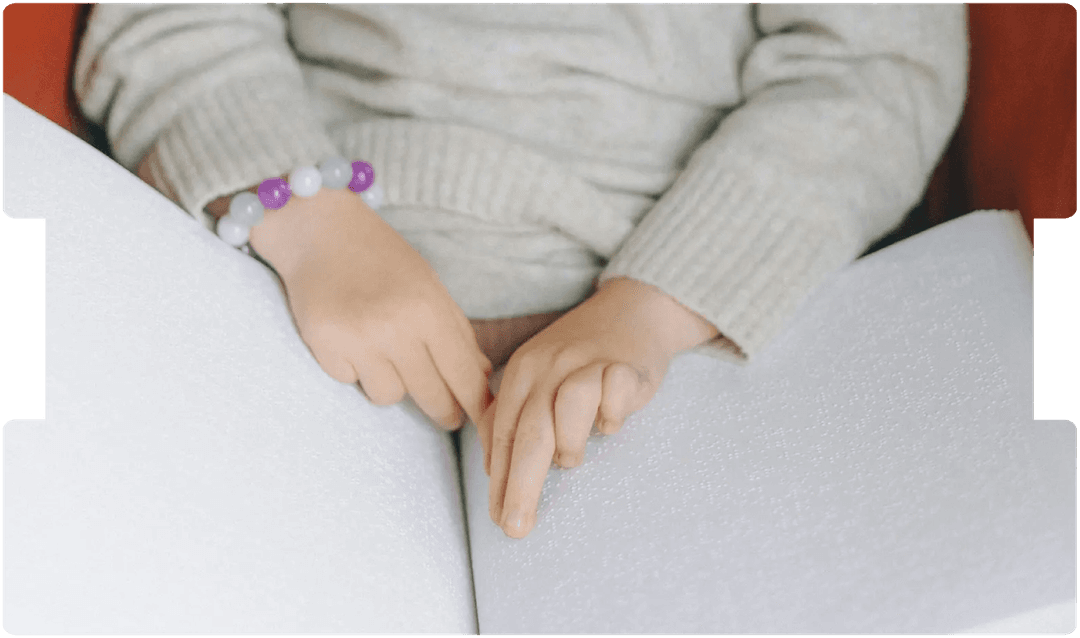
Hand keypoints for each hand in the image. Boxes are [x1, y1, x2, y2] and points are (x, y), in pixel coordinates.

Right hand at [251, 188, 493, 429]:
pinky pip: (351, 382)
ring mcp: (357, 340)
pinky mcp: (325, 348)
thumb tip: (480, 379)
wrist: (320, 231)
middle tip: (448, 416)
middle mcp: (395, 328)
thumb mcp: (429, 286)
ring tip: (382, 351)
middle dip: (444, 411)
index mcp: (429, 310)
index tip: (485, 421)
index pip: (464, 375)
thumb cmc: (383, 258)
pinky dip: (354, 368)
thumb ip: (456, 332)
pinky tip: (350, 339)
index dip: (477, 404)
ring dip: (390, 382)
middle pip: (432, 397)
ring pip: (389, 396)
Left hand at [481, 277, 719, 537]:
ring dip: (569, 444)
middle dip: (520, 485)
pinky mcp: (624, 365)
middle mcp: (548, 366)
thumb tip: (493, 471)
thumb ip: (515, 418)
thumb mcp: (539, 379)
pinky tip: (610, 425)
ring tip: (573, 458)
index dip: (499, 479)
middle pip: (530, 431)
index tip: (498, 519)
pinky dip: (611, 418)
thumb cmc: (582, 357)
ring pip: (566, 409)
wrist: (632, 310)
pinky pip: (613, 397)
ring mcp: (586, 362)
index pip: (503, 433)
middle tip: (516, 527)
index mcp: (522, 372)